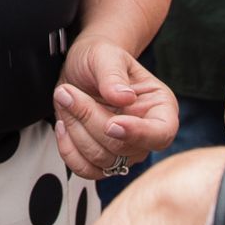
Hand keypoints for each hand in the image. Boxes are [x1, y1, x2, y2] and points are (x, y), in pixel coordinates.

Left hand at [52, 38, 178, 178]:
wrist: (83, 65)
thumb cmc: (101, 57)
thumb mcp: (105, 55)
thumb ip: (113, 75)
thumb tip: (123, 97)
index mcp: (160, 107)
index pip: (161, 134)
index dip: (138, 134)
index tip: (113, 123)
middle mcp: (146, 133)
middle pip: (123, 148)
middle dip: (90, 120)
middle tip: (68, 92)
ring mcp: (124, 149)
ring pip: (101, 160)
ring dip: (75, 131)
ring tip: (64, 100)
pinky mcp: (101, 158)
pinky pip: (85, 169)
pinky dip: (68, 150)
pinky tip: (63, 124)